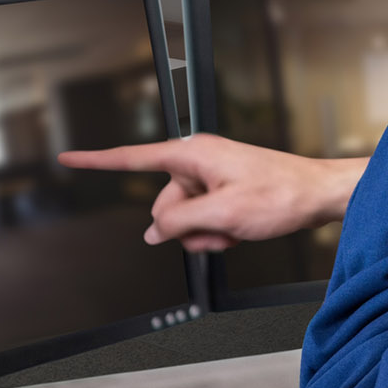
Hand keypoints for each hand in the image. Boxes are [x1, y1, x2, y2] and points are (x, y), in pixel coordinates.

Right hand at [57, 134, 368, 252]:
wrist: (319, 197)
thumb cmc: (282, 195)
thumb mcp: (222, 215)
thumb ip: (179, 223)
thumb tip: (153, 232)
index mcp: (193, 154)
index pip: (133, 158)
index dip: (97, 161)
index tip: (69, 159)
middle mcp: (199, 162)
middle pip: (163, 205)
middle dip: (186, 226)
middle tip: (221, 228)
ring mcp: (213, 178)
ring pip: (185, 219)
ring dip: (206, 233)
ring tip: (236, 229)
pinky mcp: (225, 193)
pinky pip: (204, 221)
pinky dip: (219, 232)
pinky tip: (241, 231)